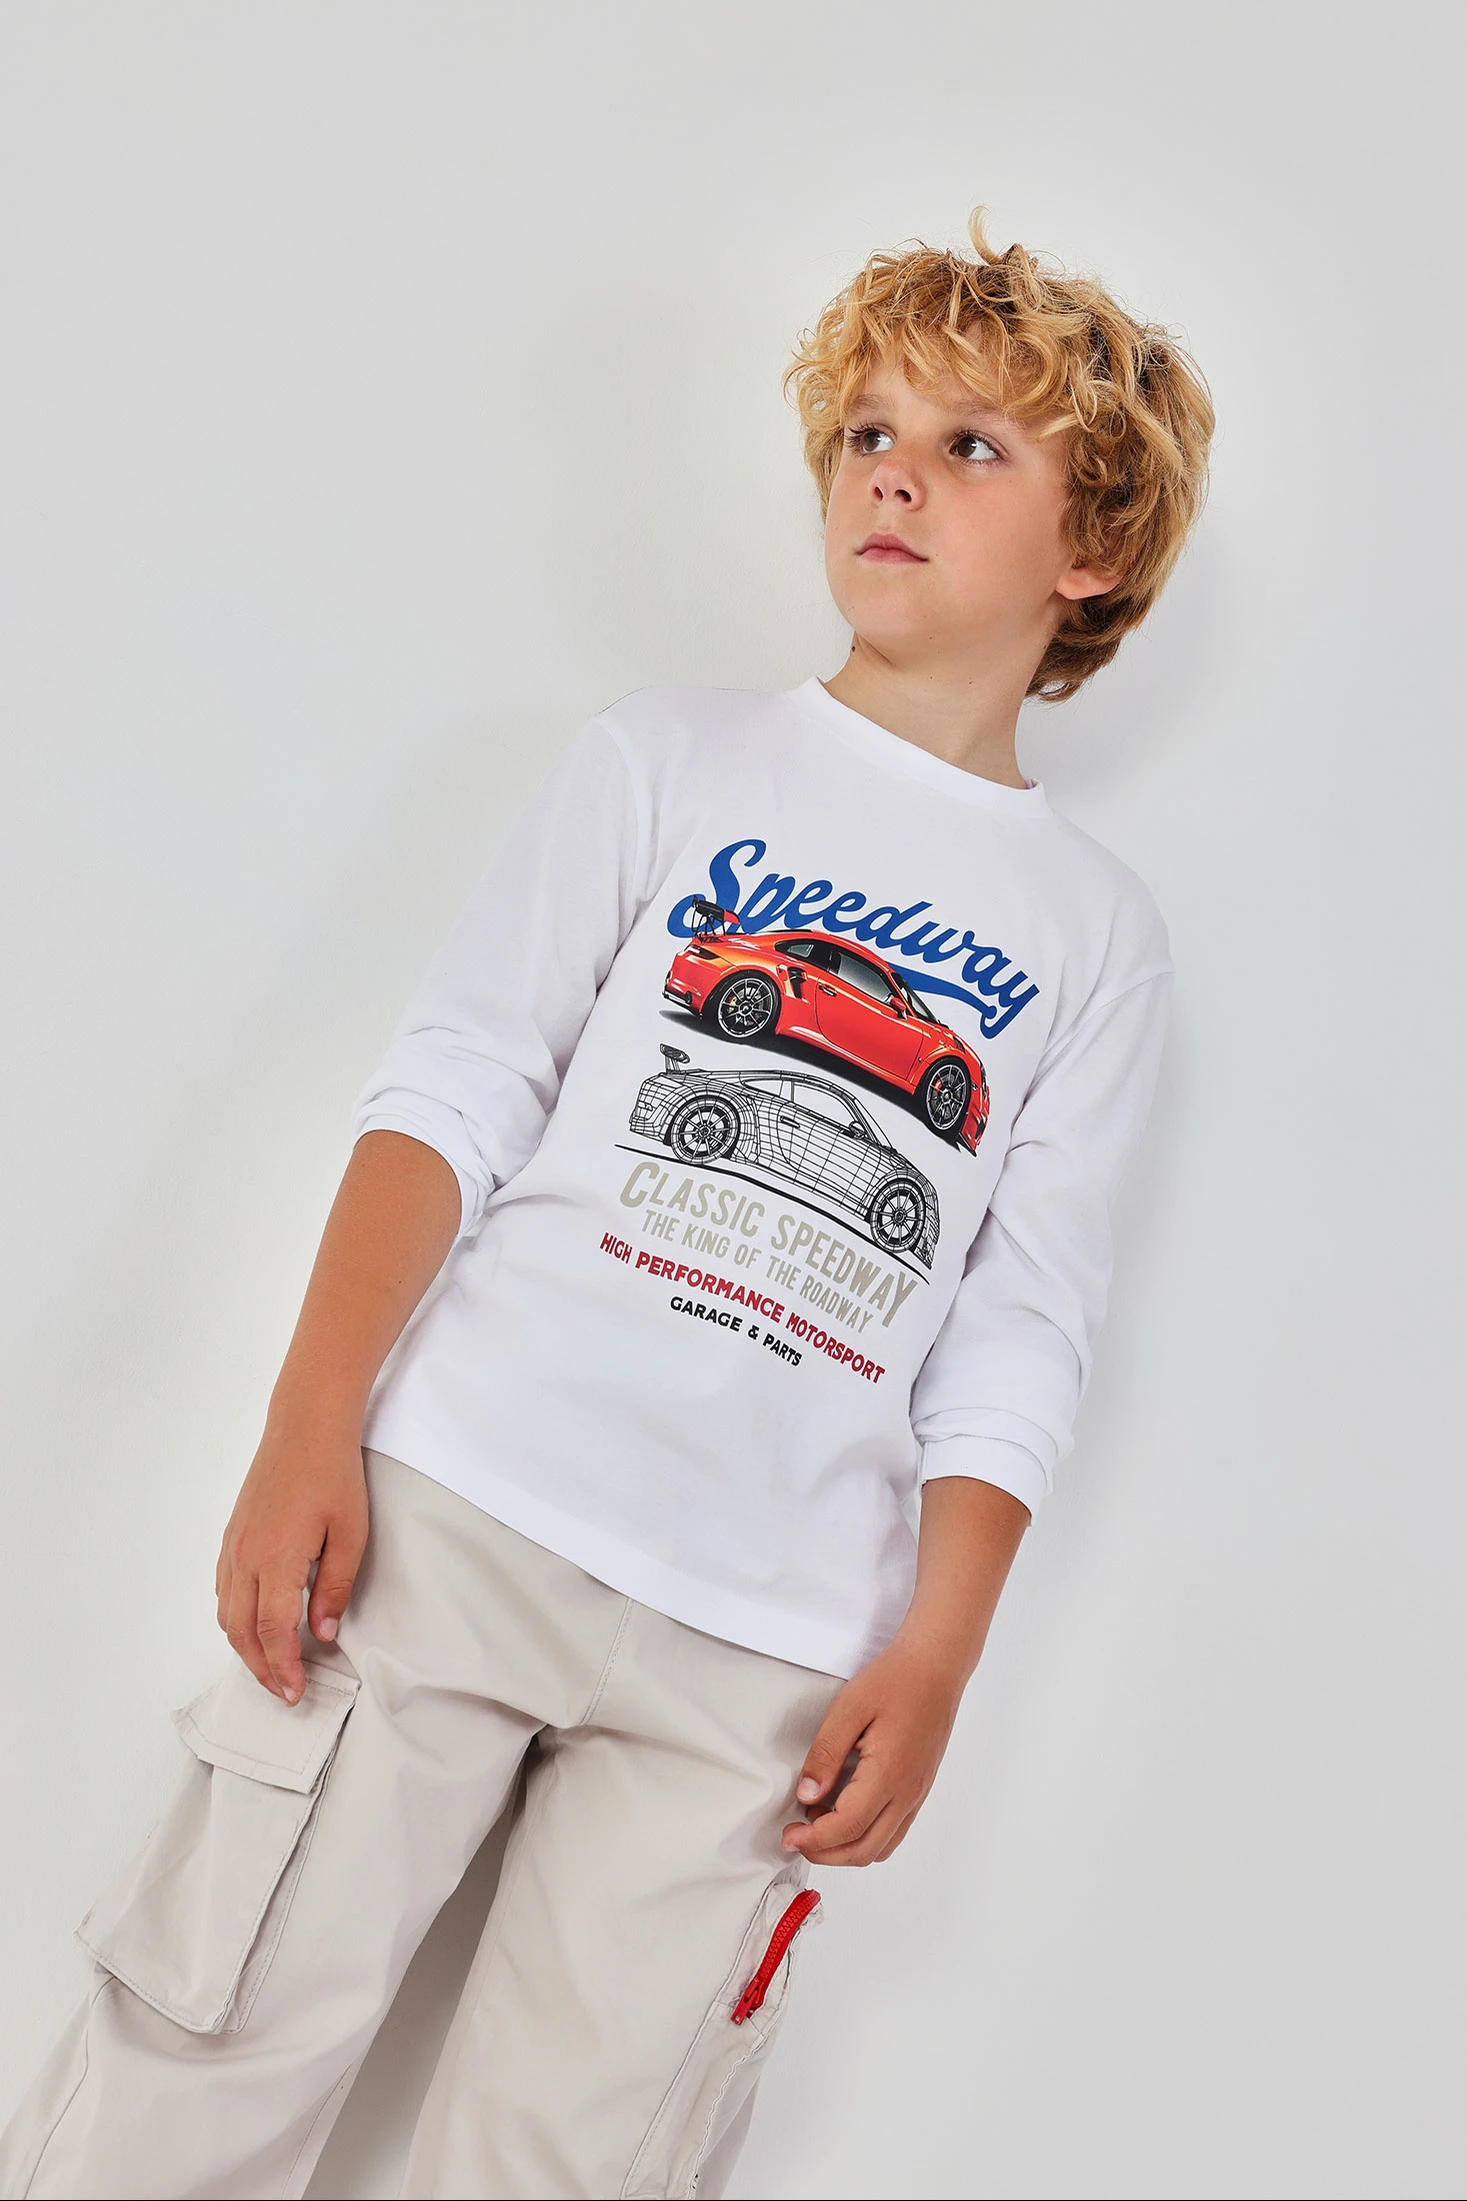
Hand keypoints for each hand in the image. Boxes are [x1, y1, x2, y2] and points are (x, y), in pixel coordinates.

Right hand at [214, 1417, 368, 1703]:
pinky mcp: (232, 1535)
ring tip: (271, 1665)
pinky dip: (235, 1618)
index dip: (284, 1668)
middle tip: (284, 1691)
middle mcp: (245, 1557)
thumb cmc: (332, 1474)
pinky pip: (223, 1590)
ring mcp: (233, 1546)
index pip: (273, 1631)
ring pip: (227, 1614)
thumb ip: (335, 1588)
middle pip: (242, 1632)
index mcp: (276, 1559)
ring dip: (245, 1647)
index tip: (296, 1692)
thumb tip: (322, 1631)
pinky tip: (254, 1624)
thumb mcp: (350, 1534)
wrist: (305, 1426)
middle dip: (261, 1669)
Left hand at [781, 1638, 963, 1866]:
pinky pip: (895, 1830)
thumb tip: (806, 1795)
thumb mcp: (848, 1709)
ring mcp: (917, 1793)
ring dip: (846, 1848)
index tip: (788, 1835)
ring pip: (882, 1846)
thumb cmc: (894, 1679)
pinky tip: (845, 1811)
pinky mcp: (920, 1788)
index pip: (847, 1827)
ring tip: (818, 1823)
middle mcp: (907, 1792)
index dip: (813, 1840)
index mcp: (888, 1774)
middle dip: (826, 1853)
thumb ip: (825, 1755)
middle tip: (796, 1837)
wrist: (935, 1665)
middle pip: (865, 1849)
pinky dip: (866, 1835)